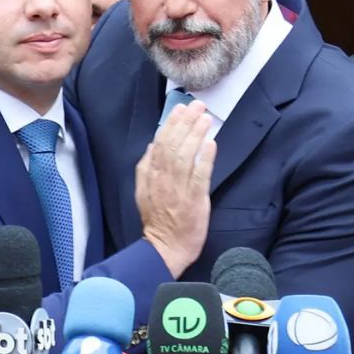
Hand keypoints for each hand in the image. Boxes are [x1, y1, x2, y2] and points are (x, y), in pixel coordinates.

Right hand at [134, 100, 214, 276]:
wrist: (165, 247)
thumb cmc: (157, 219)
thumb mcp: (142, 191)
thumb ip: (145, 167)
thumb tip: (151, 145)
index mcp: (150, 175)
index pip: (160, 143)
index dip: (171, 124)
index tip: (180, 108)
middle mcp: (163, 179)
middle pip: (174, 144)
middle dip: (186, 122)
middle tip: (198, 106)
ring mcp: (179, 190)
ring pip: (186, 156)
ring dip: (196, 135)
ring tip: (206, 119)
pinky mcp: (194, 200)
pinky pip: (200, 176)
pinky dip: (205, 159)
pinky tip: (211, 144)